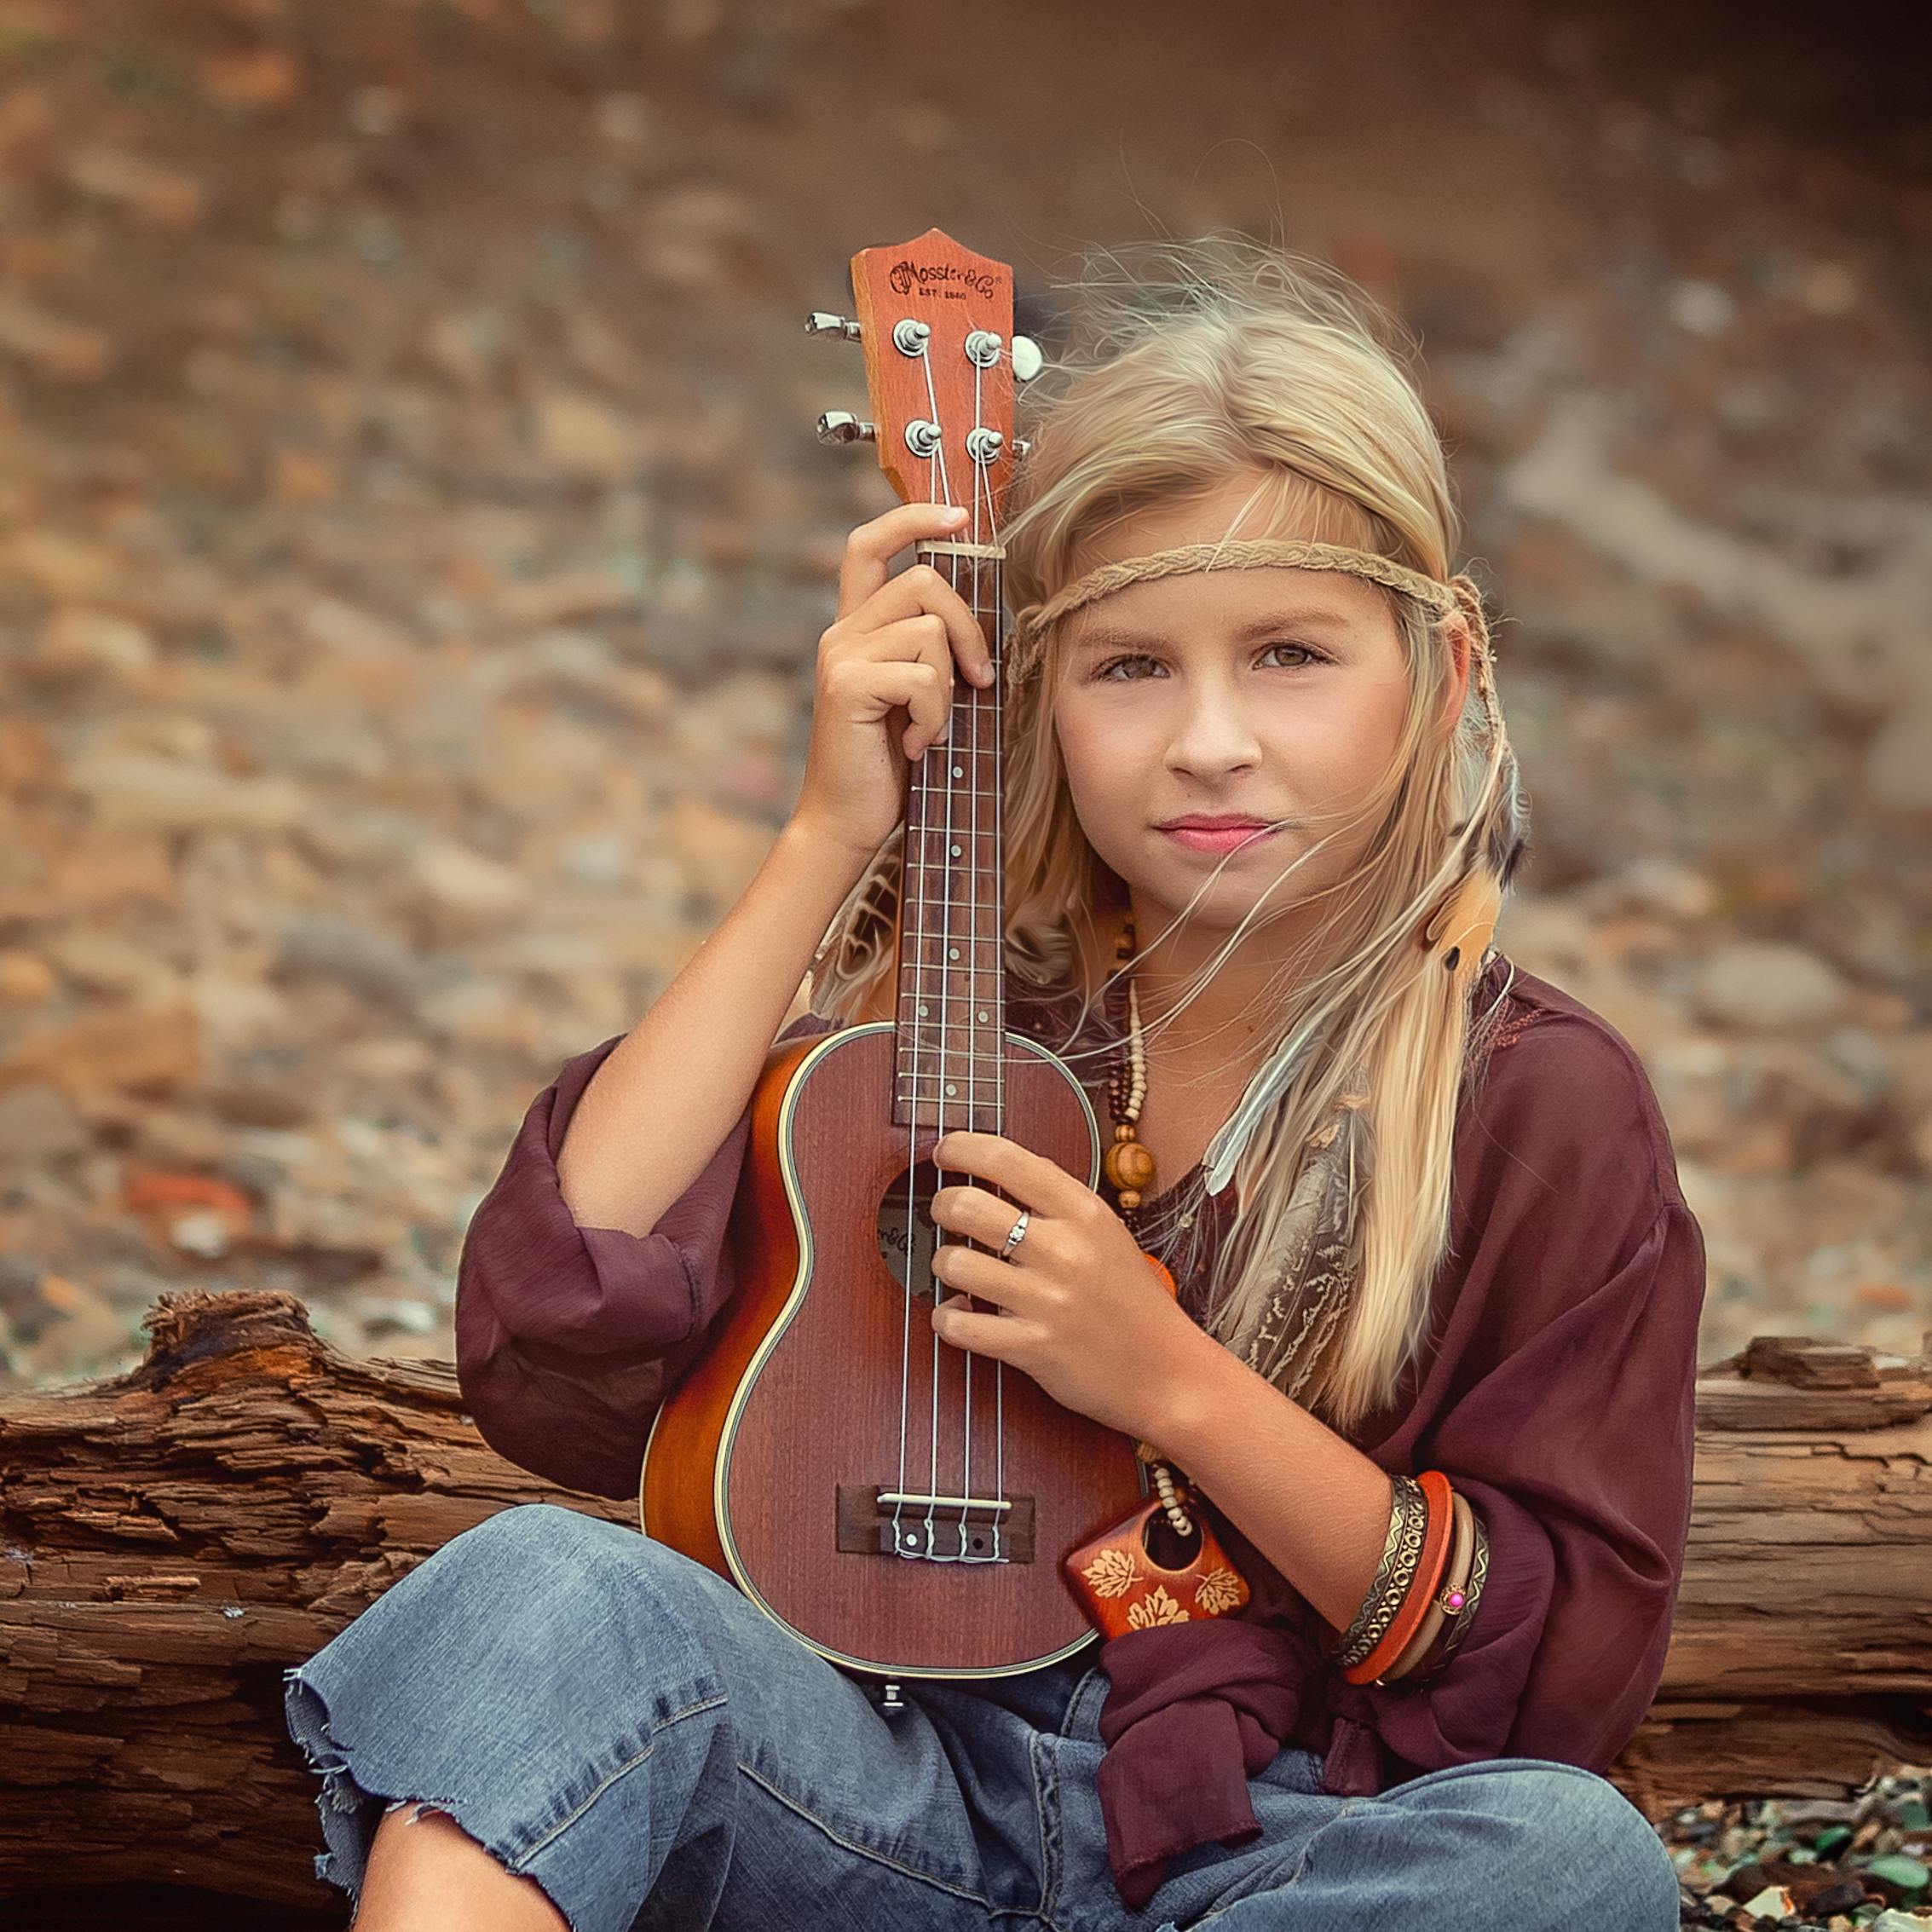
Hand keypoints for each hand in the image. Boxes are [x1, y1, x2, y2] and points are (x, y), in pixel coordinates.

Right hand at [790, 503, 994, 863]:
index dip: (913, 518)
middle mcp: (843, 632)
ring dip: (949, 686)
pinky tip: (918, 745)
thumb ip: (933, 654)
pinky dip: (935, 715)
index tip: (957, 517)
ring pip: (928, 630)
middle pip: (923, 580)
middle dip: (967, 625)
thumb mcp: (918, 697)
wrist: (847, 822)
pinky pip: (922, 676)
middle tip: (978, 678)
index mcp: (857, 627)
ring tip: (933, 726)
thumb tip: (983, 625)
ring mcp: (841, 656)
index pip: (870, 543)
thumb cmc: (891, 766)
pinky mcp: (847, 685)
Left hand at [926, 1131, 1207, 1441]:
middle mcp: (1064, 1250)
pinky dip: (946, 1319)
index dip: (962, 1148)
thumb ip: (1057, 1202)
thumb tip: (996, 1170)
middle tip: (945, 1213)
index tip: (946, 1153)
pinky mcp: (1032, 1347)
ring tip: (956, 1269)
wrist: (1169, 1373)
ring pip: (954, 1263)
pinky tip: (958, 1313)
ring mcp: (1047, 1300)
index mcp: (1084, 1213)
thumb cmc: (1133, 1302)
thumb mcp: (1107, 1234)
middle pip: (968, 1206)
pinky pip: (959, 1326)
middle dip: (942, 1205)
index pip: (1008, 1159)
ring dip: (942, 1264)